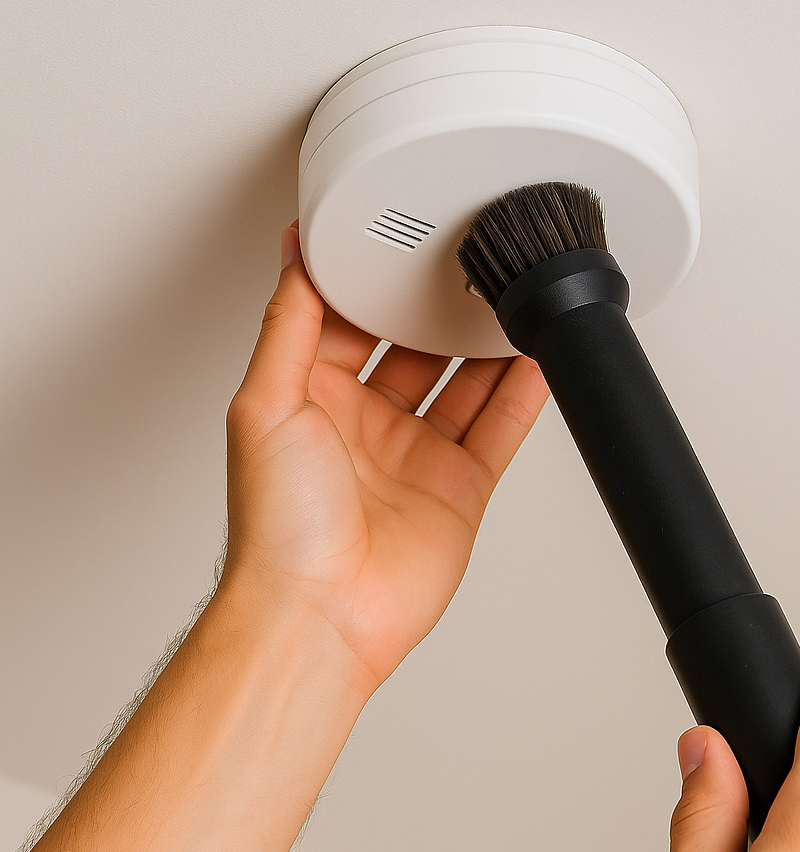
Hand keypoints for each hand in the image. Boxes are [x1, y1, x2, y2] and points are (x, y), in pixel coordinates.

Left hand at [221, 222, 548, 696]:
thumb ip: (288, 321)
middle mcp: (364, 423)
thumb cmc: (278, 525)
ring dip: (485, 343)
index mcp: (312, 397)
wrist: (320, 613)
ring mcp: (414, 456)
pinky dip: (523, 392)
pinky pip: (498, 427)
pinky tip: (537, 355)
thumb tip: (291, 251)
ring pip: (463, 382)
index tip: (399, 238)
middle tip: (467, 260)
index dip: (373, 282)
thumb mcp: (267, 400)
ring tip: (511, 294)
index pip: (348, 320)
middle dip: (436, 307)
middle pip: (412, 346)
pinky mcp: (458, 487)